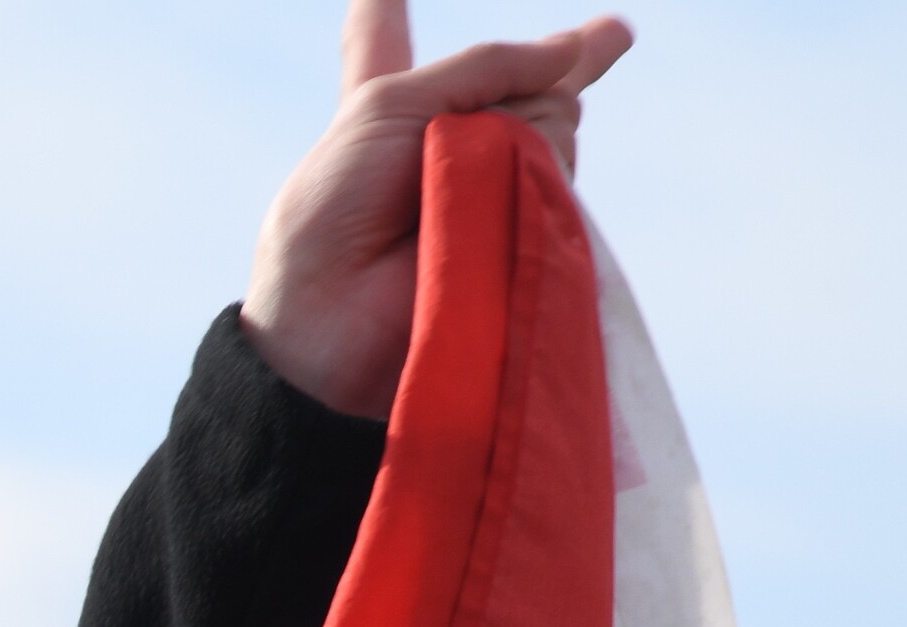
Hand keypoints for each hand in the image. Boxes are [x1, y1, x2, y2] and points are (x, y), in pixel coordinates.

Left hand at [243, 0, 636, 416]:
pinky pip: (562, 170)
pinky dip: (537, 169)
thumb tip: (577, 51)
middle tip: (438, 152)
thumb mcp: (383, 105)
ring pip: (555, 120)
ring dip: (513, 139)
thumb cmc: (332, 211)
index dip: (379, 15)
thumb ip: (481, 64)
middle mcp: (453, 144)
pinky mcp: (528, 228)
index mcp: (391, 114)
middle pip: (528, 79)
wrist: (330, 317)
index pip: (384, 46)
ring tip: (452, 196)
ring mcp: (501, 185)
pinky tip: (496, 192)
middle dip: (505, 92)